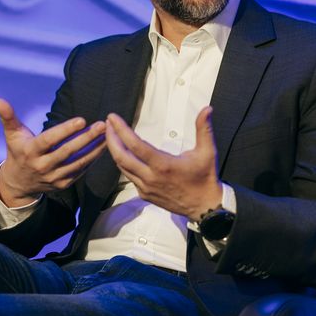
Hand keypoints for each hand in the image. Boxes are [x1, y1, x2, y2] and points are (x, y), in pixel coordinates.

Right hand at [0, 98, 105, 205]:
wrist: (19, 183)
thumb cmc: (18, 150)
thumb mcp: (12, 134)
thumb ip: (8, 116)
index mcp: (30, 152)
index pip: (50, 140)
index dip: (65, 130)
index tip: (82, 119)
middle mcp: (42, 166)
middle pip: (68, 152)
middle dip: (86, 138)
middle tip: (102, 125)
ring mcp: (54, 177)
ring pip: (78, 163)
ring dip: (95, 148)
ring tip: (108, 134)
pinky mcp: (64, 184)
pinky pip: (81, 170)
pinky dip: (93, 159)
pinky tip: (104, 146)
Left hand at [104, 106, 222, 219]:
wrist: (204, 206)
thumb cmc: (205, 178)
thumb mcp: (207, 151)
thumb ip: (204, 129)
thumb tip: (207, 109)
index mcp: (163, 165)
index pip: (135, 145)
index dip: (121, 130)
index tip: (113, 118)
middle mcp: (151, 177)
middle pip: (121, 157)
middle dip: (111, 139)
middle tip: (107, 124)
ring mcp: (146, 188)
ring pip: (122, 168)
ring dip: (115, 151)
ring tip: (112, 136)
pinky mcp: (145, 195)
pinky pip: (129, 177)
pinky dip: (123, 164)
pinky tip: (124, 154)